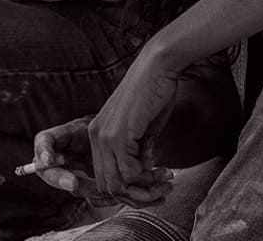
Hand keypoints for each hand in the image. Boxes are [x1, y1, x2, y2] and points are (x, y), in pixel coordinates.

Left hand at [89, 45, 181, 198]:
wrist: (157, 66)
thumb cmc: (154, 92)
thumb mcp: (145, 128)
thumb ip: (141, 150)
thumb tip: (145, 170)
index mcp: (98, 134)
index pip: (105, 176)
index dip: (129, 189)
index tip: (154, 187)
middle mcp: (95, 137)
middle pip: (108, 186)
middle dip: (136, 195)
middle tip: (163, 190)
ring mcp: (105, 136)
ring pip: (117, 184)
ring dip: (144, 191)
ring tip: (166, 183)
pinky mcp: (118, 135)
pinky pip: (129, 173)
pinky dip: (148, 179)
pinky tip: (165, 172)